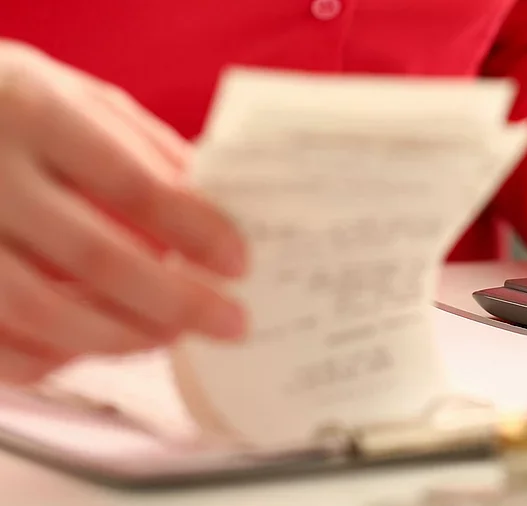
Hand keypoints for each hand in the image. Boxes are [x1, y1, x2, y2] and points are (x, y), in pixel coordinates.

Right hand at [0, 41, 245, 383]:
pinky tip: (96, 346)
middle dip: (177, 301)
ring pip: (42, 311)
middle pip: (96, 257)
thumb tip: (216, 212)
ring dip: (124, 335)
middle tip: (231, 321)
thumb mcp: (75, 96)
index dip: (195, 231)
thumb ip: (144, 149)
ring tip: (172, 334)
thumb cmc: (12, 107)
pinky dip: (54, 357)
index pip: (133, 184)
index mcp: (33, 111)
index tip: (239, 263)